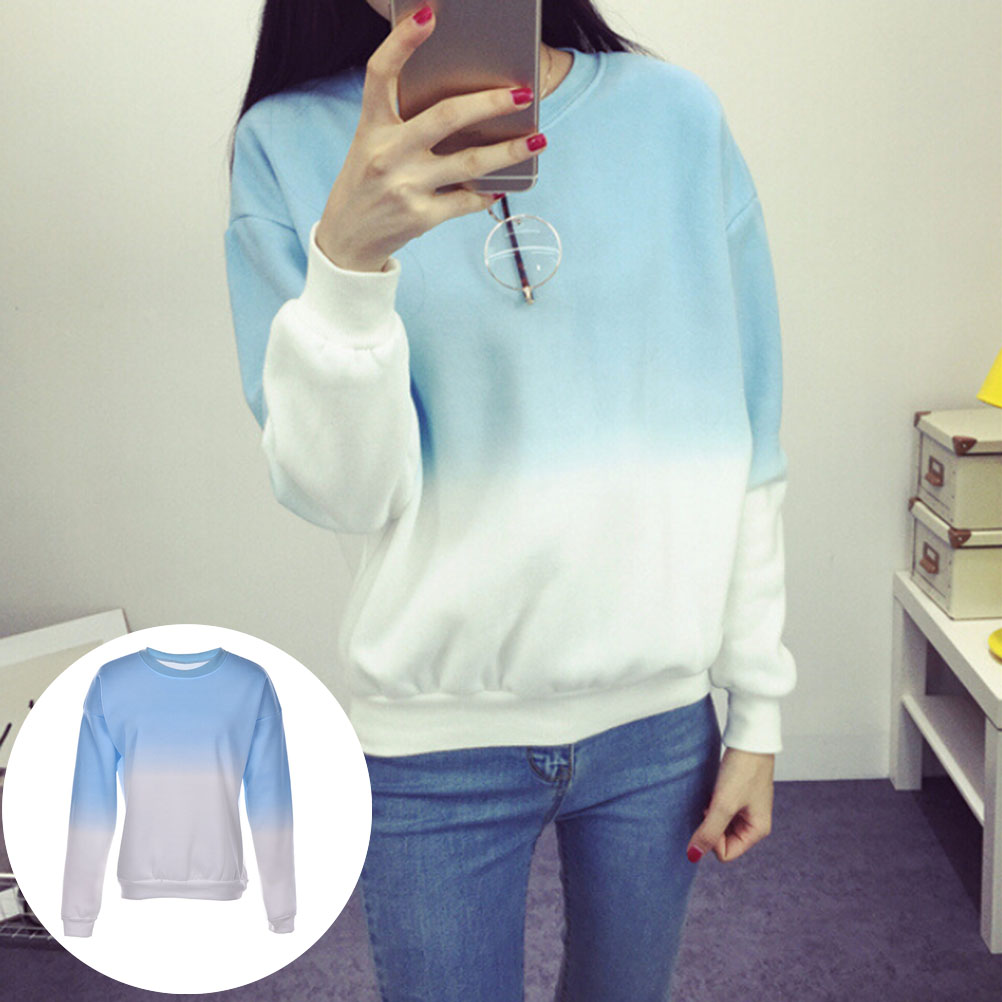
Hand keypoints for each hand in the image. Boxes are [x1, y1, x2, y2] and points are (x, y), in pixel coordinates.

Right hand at [316, 4, 547, 272]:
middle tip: (523, 94)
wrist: (347, 240)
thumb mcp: (371, 144)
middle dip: (490, 102)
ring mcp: (405, 186)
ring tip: (538, 140)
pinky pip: (466, 199)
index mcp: (371, 126)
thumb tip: (466, 104)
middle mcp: (387, 153)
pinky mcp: (421, 217)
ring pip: (470, 162)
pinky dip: (488, 191)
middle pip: (447, 116)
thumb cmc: (367, 182)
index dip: (402, 42)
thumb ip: (404, 122)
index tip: (429, 14)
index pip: (380, 73)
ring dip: (510, 151)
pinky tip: (504, 184)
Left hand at [685, 747, 774, 862]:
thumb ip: (708, 832)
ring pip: (720, 825)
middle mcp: (754, 824)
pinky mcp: (738, 796)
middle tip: (710, 804)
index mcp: (757, 831)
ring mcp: (747, 810)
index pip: (726, 853)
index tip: (709, 815)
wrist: (750, 740)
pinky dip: (713, 804)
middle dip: (711, 825)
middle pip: (723, 840)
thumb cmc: (742, 771)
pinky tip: (713, 790)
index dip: (712, 839)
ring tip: (712, 796)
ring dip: (711, 814)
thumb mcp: (723, 804)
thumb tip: (693, 856)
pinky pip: (721, 811)